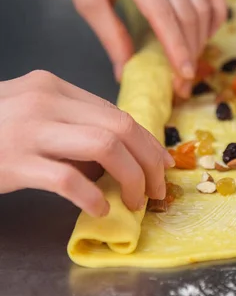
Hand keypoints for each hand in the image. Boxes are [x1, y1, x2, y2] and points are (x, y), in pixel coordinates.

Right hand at [0, 70, 174, 216]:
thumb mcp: (31, 113)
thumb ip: (69, 124)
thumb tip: (117, 155)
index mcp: (54, 86)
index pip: (116, 112)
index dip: (147, 140)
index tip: (160, 162)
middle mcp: (46, 101)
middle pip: (119, 127)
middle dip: (148, 160)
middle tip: (158, 188)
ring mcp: (30, 129)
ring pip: (104, 146)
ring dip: (131, 177)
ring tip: (136, 200)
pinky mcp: (15, 161)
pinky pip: (68, 179)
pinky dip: (92, 196)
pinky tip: (100, 209)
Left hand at [52, 0, 226, 96]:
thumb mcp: (86, 1)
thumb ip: (110, 36)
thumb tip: (126, 72)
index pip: (166, 17)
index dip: (177, 50)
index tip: (183, 77)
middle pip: (189, 14)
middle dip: (190, 51)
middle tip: (183, 81)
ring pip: (203, 4)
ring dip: (201, 37)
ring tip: (190, 61)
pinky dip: (215, 11)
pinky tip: (207, 31)